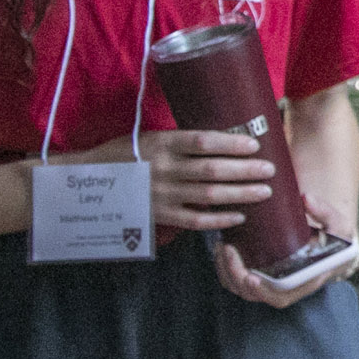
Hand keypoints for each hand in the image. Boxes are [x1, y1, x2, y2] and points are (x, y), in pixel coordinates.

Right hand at [72, 129, 274, 231]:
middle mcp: (163, 168)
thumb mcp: (149, 138)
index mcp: (161, 143)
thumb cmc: (123, 155)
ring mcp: (161, 193)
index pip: (203, 141)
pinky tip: (239, 216)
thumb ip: (179, 142)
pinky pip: (194, 219)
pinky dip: (218, 219)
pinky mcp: (159, 215)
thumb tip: (219, 141)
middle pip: (212, 169)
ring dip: (240, 193)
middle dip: (245, 170)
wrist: (87, 183)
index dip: (231, 143)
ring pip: (208, 194)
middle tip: (270, 169)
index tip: (255, 144)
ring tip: (265, 191)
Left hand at [215, 191, 358, 307]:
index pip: (280, 296)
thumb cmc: (335, 238)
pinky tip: (222, 247)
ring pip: (239, 288)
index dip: (263, 292)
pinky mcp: (259, 273)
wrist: (331, 244)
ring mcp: (269, 282)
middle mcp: (283, 286)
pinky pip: (234, 280)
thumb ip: (325, 212)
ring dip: (225, 271)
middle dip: (235, 275)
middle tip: (228, 249)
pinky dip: (224, 268)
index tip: (251, 277)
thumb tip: (306, 199)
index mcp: (303, 281)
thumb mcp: (338, 225)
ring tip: (223, 246)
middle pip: (251, 293)